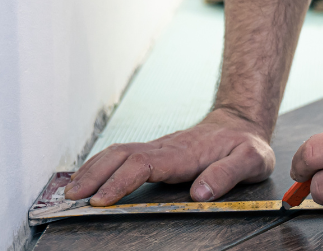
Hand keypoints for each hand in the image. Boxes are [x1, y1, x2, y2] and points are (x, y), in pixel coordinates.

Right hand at [64, 108, 274, 205]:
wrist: (242, 123)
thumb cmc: (247, 145)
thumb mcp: (252, 160)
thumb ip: (228, 174)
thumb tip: (199, 192)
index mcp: (185, 153)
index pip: (145, 164)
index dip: (121, 181)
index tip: (101, 199)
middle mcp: (166, 148)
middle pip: (122, 156)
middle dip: (94, 175)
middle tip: (71, 198)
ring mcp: (159, 148)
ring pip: (118, 153)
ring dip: (92, 169)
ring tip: (70, 191)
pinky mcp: (156, 151)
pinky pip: (122, 155)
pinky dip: (100, 165)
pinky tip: (86, 178)